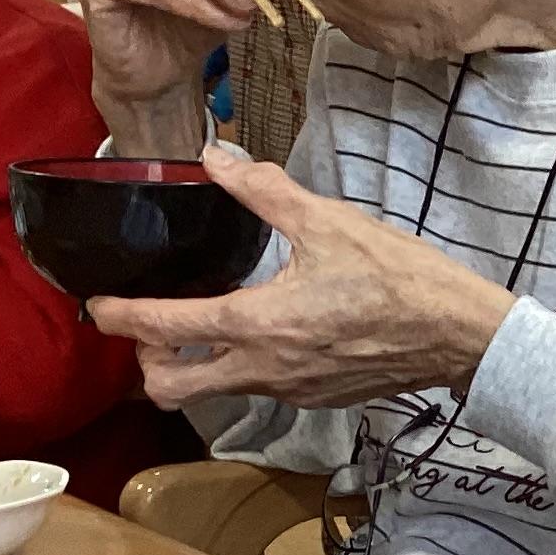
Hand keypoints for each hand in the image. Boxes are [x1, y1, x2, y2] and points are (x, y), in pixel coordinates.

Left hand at [86, 146, 517, 408]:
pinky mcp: (315, 398)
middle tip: (151, 328)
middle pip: (170, 388)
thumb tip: (214, 156)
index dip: (117, 316)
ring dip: (195, 364)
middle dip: (146, 361)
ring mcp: (289, 390)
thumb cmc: (400, 279)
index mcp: (257, 322)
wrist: (458, 334)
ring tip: (205, 326)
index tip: (97, 305)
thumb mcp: (329, 221)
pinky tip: (267, 334)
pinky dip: (242, 367)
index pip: (162, 328)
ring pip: (214, 392)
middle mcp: (264, 368)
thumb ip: (263, 189)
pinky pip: (258, 389)